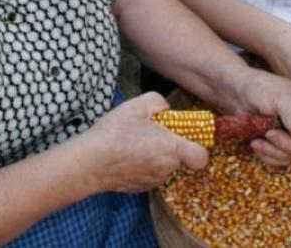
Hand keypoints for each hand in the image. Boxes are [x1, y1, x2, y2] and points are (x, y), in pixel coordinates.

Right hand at [77, 92, 207, 193]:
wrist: (90, 163)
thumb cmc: (114, 134)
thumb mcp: (137, 105)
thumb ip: (158, 102)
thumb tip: (165, 109)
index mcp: (172, 149)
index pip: (201, 157)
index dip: (197, 147)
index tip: (184, 136)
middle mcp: (167, 168)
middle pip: (178, 158)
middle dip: (169, 146)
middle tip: (150, 133)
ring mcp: (153, 181)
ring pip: (163, 166)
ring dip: (154, 156)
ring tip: (133, 143)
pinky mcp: (140, 188)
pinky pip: (149, 174)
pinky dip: (142, 166)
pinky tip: (125, 156)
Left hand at [232, 68, 290, 165]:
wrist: (241, 94)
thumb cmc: (262, 89)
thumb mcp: (279, 98)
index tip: (286, 128)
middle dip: (287, 144)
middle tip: (269, 133)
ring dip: (274, 151)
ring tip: (257, 139)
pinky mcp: (282, 146)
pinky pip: (281, 160)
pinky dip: (268, 155)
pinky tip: (256, 143)